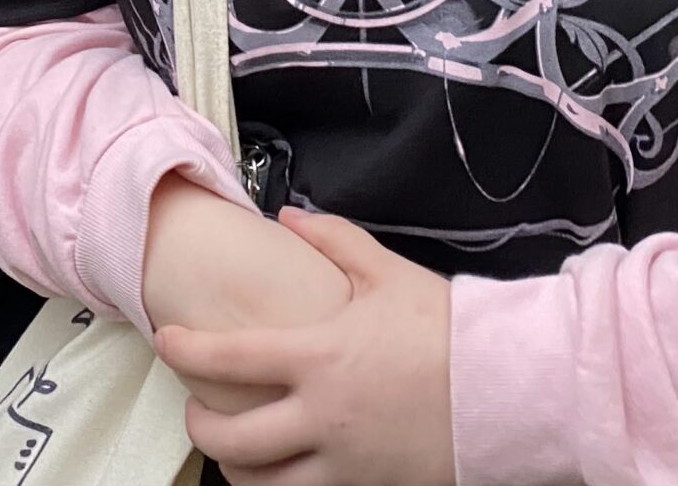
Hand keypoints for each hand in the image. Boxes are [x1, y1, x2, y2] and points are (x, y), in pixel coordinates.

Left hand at [156, 208, 453, 485]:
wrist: (511, 389)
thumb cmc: (450, 329)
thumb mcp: (388, 273)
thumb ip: (332, 241)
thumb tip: (287, 218)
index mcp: (319, 357)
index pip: (227, 358)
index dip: (185, 350)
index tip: (167, 341)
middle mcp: (321, 416)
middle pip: (230, 442)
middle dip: (199, 429)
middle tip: (196, 411)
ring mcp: (344, 462)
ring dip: (237, 470)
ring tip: (235, 452)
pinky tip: (284, 473)